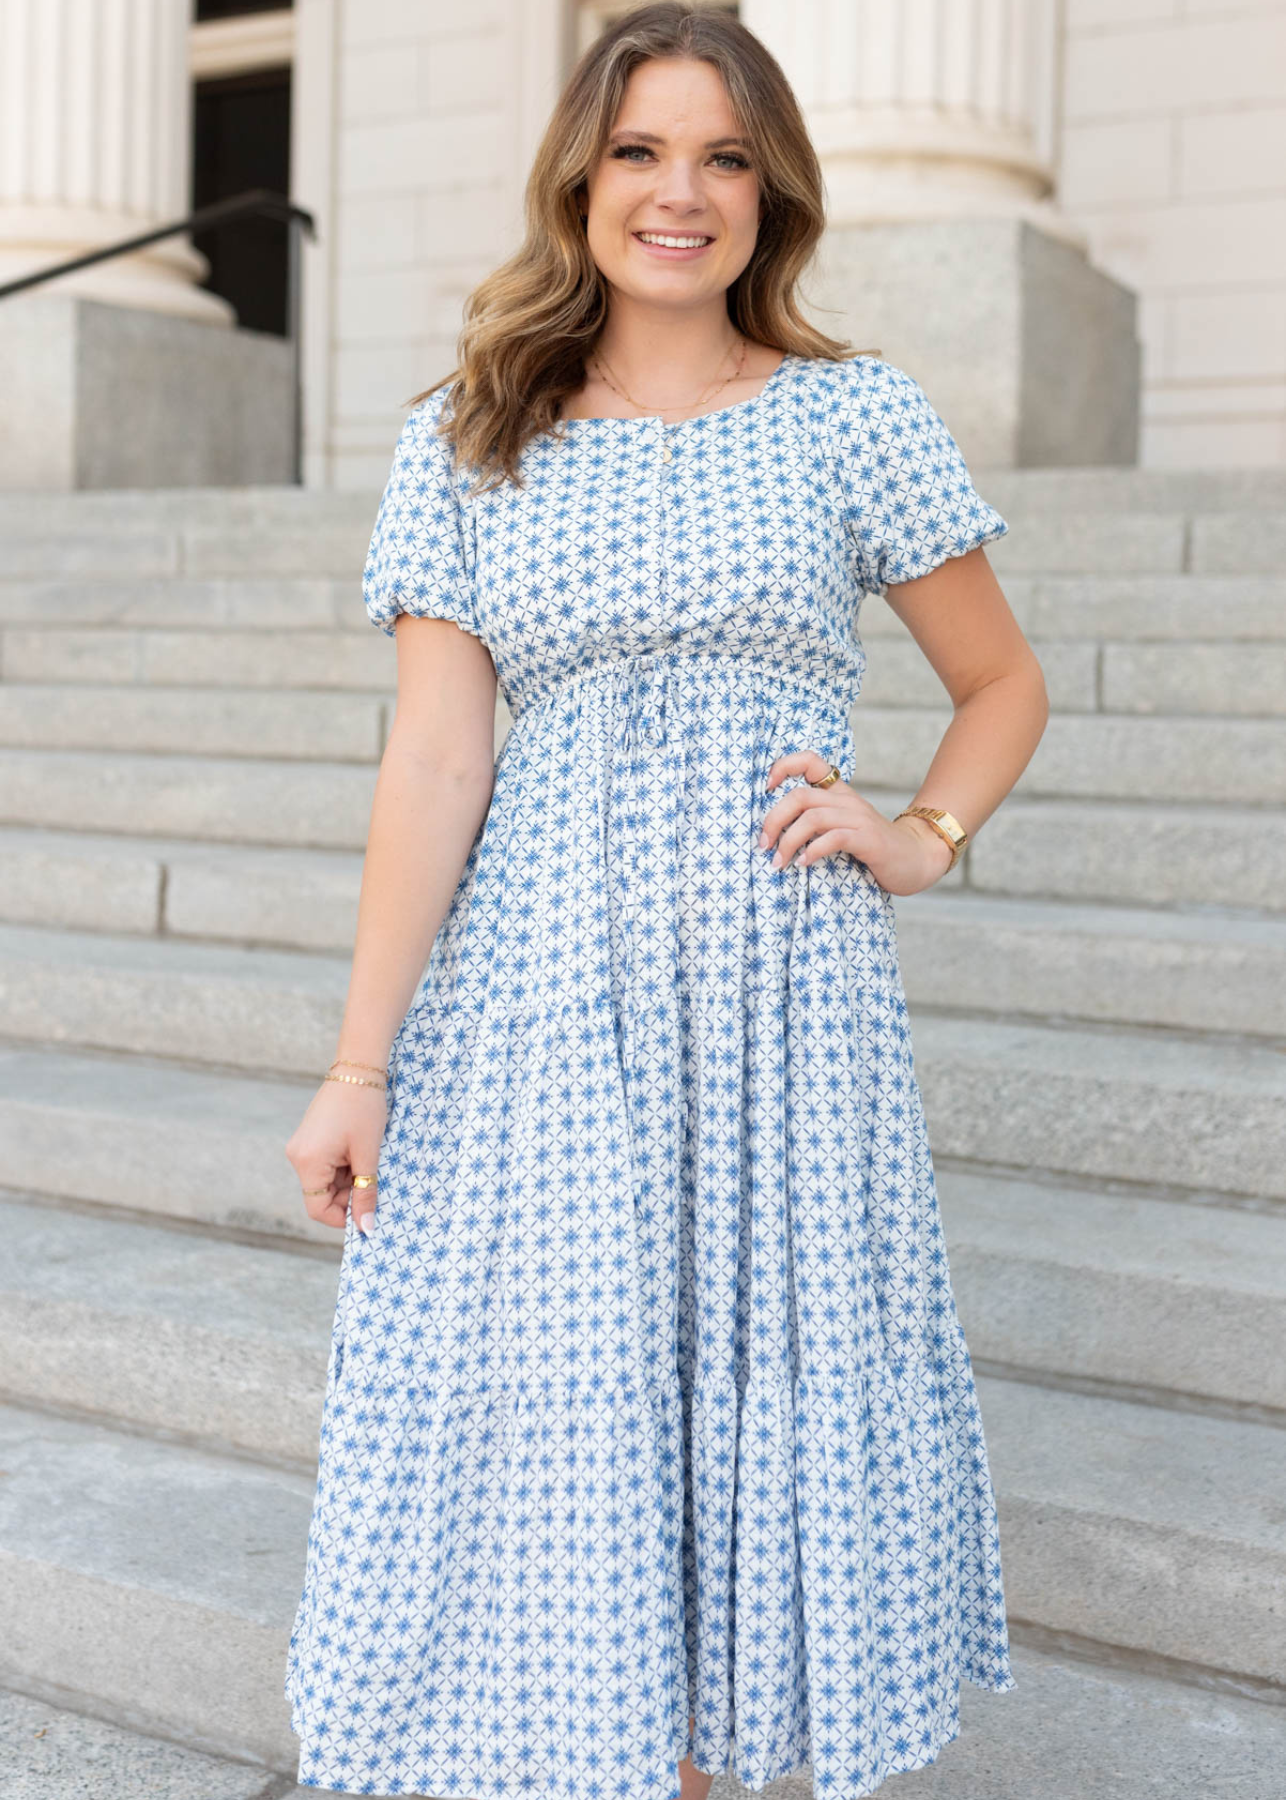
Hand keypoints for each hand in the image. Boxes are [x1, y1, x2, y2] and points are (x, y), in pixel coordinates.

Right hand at [285, 1079, 387, 1233]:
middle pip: (321, 1195)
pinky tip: (361, 1151)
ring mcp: (302, 1146)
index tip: (367, 1213)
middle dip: (349, 1195)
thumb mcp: (368, 1154)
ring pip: (326, 1180)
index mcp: (308, 1162)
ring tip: (369, 1159)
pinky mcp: (310, 1139)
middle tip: (374, 1181)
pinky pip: (325, 1165)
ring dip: (349, 1179)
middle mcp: (298, 1156)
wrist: (357, 1068)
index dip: (342, 1217)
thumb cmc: (364, 1109)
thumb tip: (366, 1228)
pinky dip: (344, 1166)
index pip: (318, 1209)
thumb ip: (366, 1192)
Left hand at [759, 750, 955, 895]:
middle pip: (800, 795)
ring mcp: (858, 817)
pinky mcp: (868, 838)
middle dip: (774, 819)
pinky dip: (812, 851)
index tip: (765, 789)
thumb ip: (815, 823)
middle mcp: (847, 800)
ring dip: (788, 841)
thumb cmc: (871, 848)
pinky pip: (833, 838)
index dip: (783, 767)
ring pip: (812, 817)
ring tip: (778, 862)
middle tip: (763, 844)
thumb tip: (773, 832)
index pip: (810, 761)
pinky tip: (803, 864)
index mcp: (839, 793)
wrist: (916, 859)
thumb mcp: (841, 827)